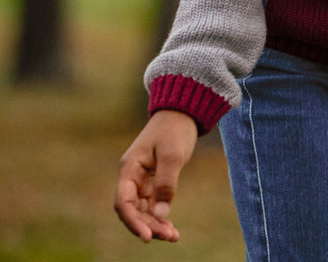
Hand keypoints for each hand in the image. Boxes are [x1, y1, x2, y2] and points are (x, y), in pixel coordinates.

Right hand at [114, 110, 198, 242]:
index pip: (124, 201)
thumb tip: (160, 213)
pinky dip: (160, 215)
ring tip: (173, 236)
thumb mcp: (172, 155)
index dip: (133, 221)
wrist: (183, 111)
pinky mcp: (152, 180)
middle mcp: (132, 176)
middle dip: (148, 225)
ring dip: (155, 224)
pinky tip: (171, 228)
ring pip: (142, 209)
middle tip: (168, 237)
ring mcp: (141, 179)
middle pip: (133, 209)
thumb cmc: (175, 129)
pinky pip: (152, 204)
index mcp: (130, 167)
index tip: (147, 236)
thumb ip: (166, 184)